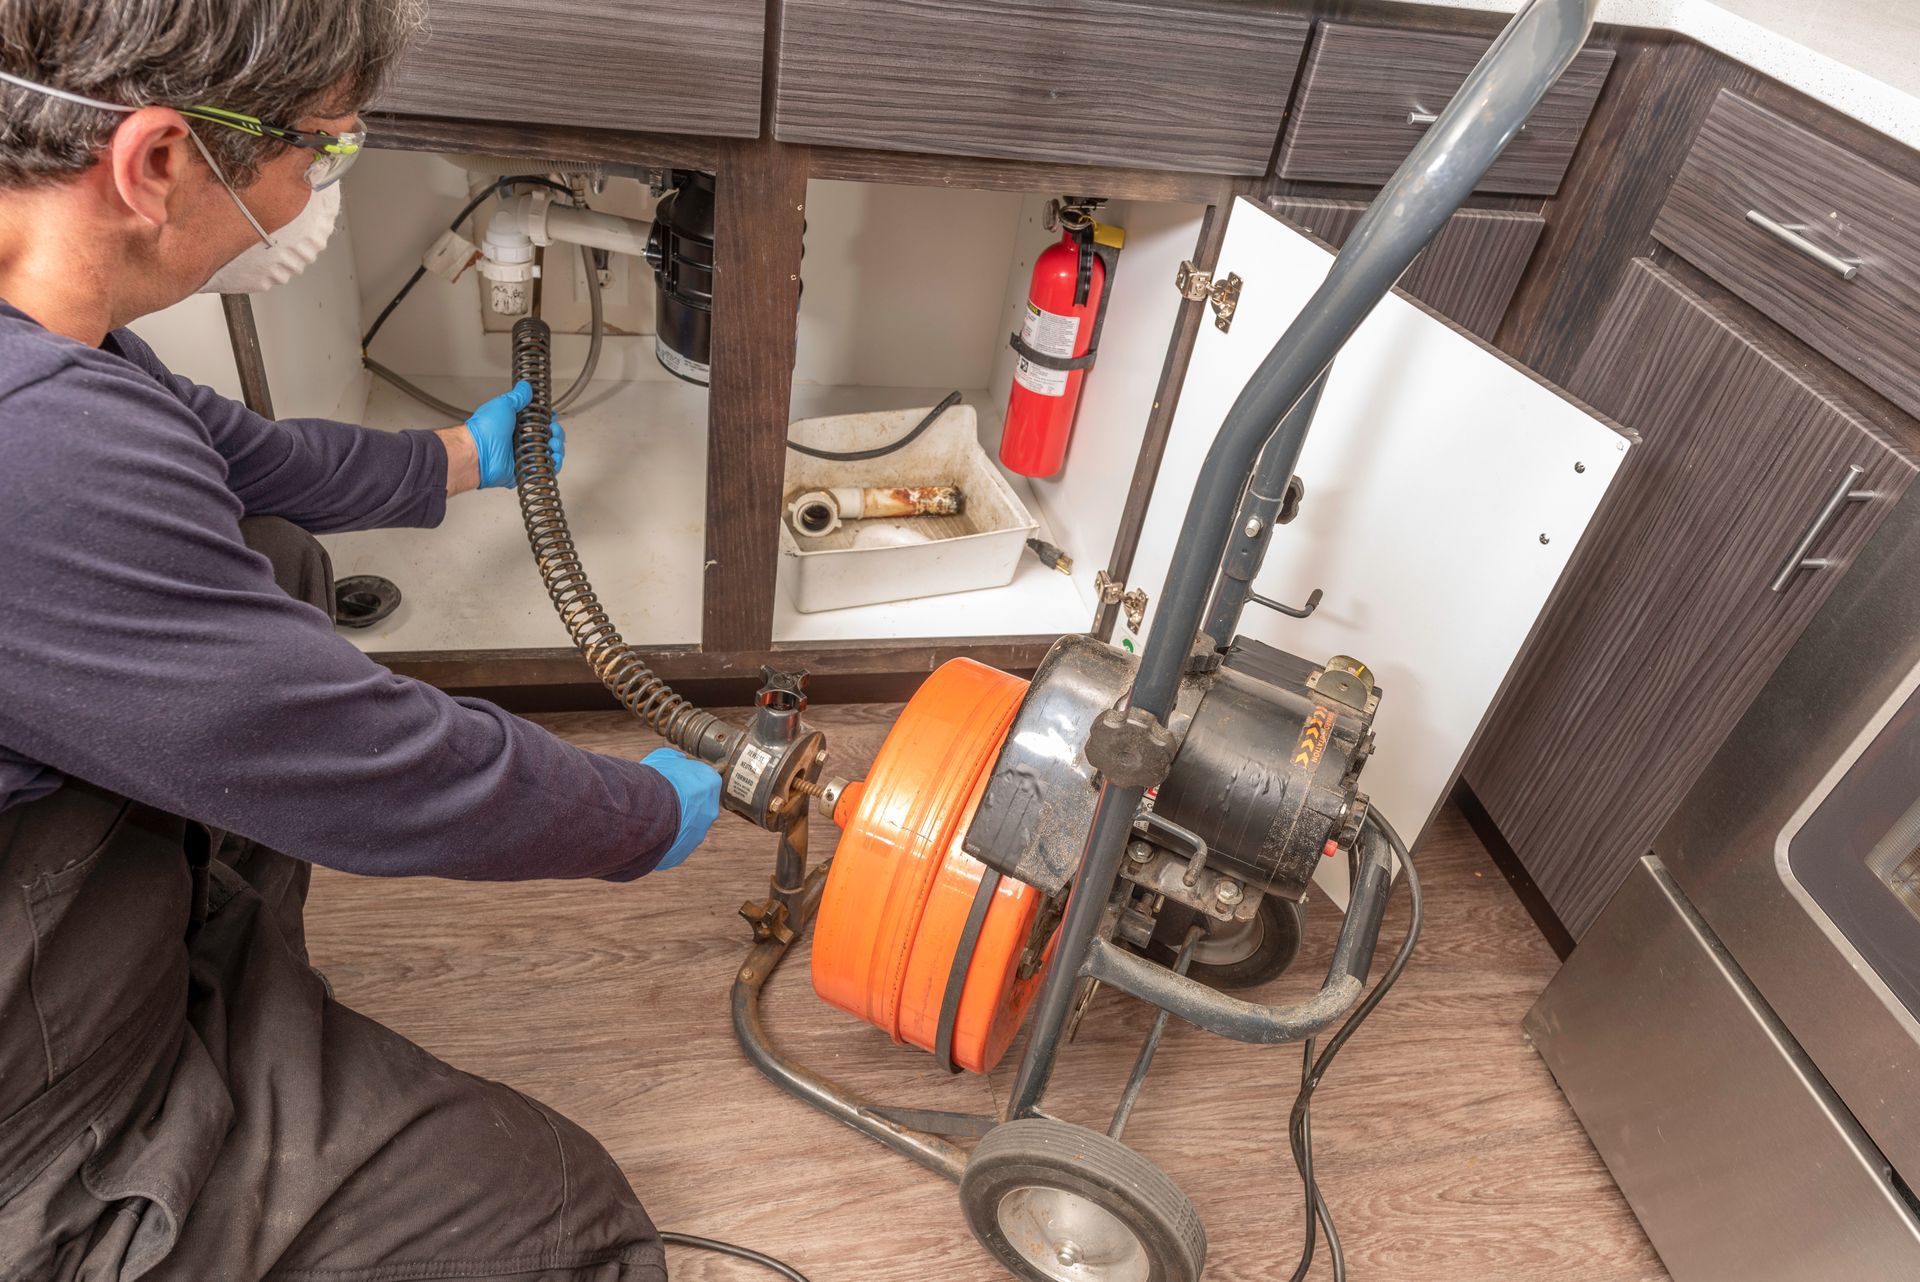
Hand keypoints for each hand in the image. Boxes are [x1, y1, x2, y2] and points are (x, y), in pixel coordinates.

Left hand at [462, 380, 565, 489]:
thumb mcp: (503, 404)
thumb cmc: (484, 429)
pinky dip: (553, 465)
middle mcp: (519, 441)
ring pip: (548, 454)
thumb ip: (518, 397)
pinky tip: (554, 458)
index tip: (553, 418)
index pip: (539, 422)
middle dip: (556, 433)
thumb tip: (525, 387)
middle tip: (554, 431)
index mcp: (516, 425)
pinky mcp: (524, 471)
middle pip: (548, 438)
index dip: (549, 420)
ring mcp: (522, 456)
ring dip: (557, 448)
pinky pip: (544, 470)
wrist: (475, 452)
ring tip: (554, 444)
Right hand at [641, 748, 720, 869]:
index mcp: (710, 784)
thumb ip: (676, 760)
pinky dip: (661, 839)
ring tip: (650, 817)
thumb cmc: (656, 780)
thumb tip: (678, 761)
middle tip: (660, 799)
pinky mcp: (681, 852)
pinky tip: (647, 832)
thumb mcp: (664, 758)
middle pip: (696, 807)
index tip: (672, 780)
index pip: (703, 781)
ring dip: (671, 822)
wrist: (646, 810)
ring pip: (684, 828)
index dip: (685, 780)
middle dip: (681, 803)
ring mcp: (697, 834)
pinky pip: (671, 844)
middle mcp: (709, 811)